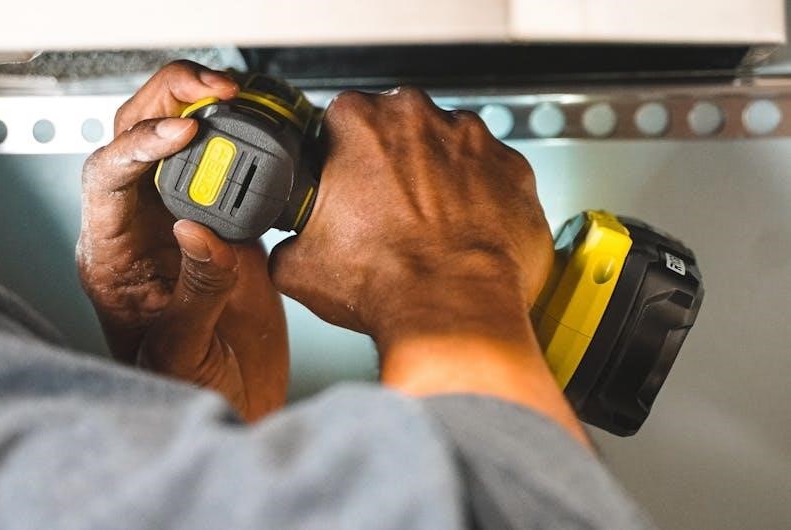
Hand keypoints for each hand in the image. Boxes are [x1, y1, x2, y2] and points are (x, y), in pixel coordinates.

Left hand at [76, 61, 288, 421]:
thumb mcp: (181, 352)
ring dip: (201, 112)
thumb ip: (193, 291)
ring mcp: (185, 227)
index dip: (140, 147)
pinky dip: (240, 144)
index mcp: (111, 259)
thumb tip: (200, 231)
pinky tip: (259, 135)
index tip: (183, 136)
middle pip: (133, 141)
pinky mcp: (226, 229)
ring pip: (178, 147)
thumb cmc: (187, 394)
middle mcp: (141, 233)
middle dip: (165, 103)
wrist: (233, 410)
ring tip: (234, 96)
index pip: (107, 179)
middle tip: (211, 88)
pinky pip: (225, 171)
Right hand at [269, 88, 589, 445]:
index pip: (340, 121)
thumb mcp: (298, 265)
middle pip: (396, 127)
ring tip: (428, 227)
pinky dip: (480, 196)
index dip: (340, 156)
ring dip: (437, 177)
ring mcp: (472, 138)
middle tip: (385, 210)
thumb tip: (290, 245)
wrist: (451, 311)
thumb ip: (288, 237)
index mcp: (358, 122)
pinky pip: (491, 174)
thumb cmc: (385, 281)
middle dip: (390, 162)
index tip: (346, 184)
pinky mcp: (513, 167)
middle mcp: (417, 117)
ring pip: (446, 147)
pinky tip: (463, 231)